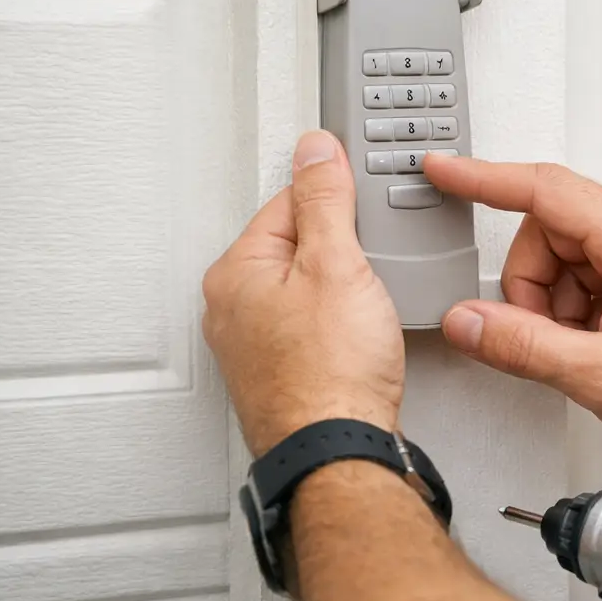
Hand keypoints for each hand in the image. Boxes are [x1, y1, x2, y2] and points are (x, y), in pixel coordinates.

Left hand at [202, 131, 404, 454]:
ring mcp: (254, 344)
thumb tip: (315, 151)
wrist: (338, 450)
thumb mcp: (337, 263)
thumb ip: (326, 200)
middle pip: (298, 245)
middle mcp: (232, 308)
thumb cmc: (330, 373)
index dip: (337, 199)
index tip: (364, 202)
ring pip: (307, 288)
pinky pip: (313, 325)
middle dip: (341, 248)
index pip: (289, 202)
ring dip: (343, 289)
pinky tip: (360, 338)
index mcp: (234, 272)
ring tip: (366, 308)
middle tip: (369, 267)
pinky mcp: (281, 372)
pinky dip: (339, 324)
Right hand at [423, 156, 601, 456]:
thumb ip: (524, 347)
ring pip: (575, 259)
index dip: (483, 178)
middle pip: (552, 234)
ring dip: (564, 307)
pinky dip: (590, 311)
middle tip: (553, 344)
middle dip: (536, 290)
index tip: (444, 169)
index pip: (542, 188)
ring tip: (595, 356)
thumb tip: (470, 323)